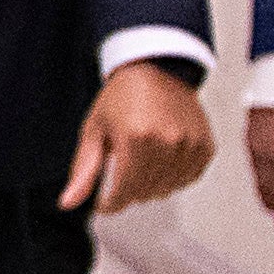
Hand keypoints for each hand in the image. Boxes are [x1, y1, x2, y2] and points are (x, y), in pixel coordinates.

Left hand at [61, 62, 215, 212]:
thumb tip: (68, 202)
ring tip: (142, 160)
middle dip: (129, 190)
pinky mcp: (205, 147)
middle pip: (145, 193)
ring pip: (166, 190)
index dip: (111, 203)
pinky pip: (188, 180)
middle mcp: (167, 142)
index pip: (124, 192)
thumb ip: (84, 170)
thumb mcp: (94, 130)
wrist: (157, 70)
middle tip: (122, 168)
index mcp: (136, 138)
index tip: (105, 203)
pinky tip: (162, 159)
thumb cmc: (123, 97)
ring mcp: (189, 145)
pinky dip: (173, 177)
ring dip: (151, 184)